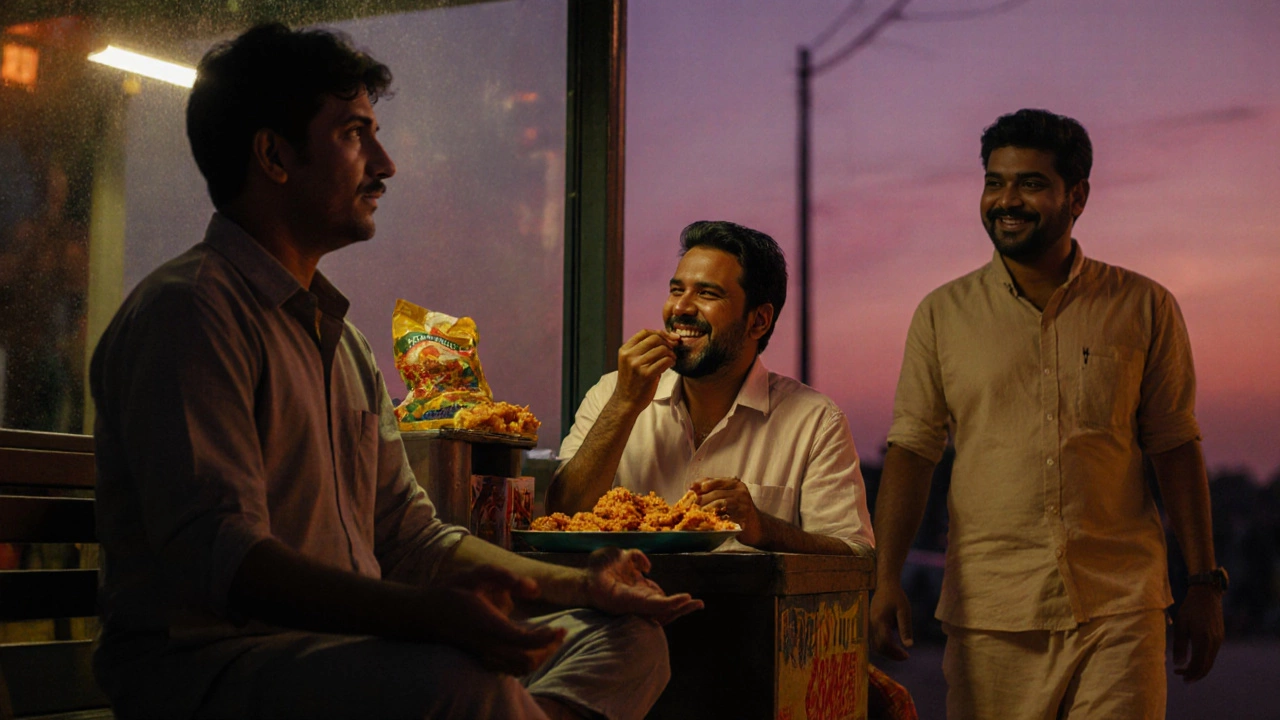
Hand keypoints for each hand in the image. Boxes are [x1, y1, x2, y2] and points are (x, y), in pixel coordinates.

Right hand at [427, 565, 566, 675]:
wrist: (423, 614)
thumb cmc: (451, 591)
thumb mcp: (476, 574)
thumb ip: (505, 576)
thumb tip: (534, 589)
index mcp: (488, 625)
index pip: (525, 642)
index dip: (547, 638)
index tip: (560, 627)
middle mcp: (487, 645)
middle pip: (528, 660)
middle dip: (548, 649)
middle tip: (560, 632)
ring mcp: (483, 655)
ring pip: (519, 669)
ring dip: (539, 657)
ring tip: (551, 639)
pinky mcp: (481, 659)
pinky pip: (509, 669)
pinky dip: (526, 661)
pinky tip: (531, 646)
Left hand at [584, 546, 702, 624]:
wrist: (585, 577)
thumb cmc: (600, 569)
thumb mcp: (623, 555)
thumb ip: (637, 557)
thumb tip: (648, 568)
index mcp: (641, 590)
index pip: (662, 598)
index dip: (676, 600)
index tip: (692, 598)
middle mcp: (641, 600)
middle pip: (667, 609)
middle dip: (684, 608)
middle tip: (700, 604)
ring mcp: (639, 605)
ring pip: (664, 612)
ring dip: (680, 608)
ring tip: (694, 603)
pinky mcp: (636, 606)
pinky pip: (656, 607)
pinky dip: (670, 604)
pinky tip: (682, 600)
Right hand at [612, 329, 677, 412]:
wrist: (626, 402)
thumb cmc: (633, 381)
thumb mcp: (631, 361)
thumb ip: (644, 349)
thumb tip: (669, 338)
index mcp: (625, 350)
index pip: (645, 332)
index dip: (660, 333)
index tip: (671, 338)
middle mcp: (629, 355)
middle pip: (655, 339)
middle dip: (668, 342)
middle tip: (673, 349)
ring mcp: (637, 365)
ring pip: (662, 349)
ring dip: (671, 353)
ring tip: (671, 359)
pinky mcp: (647, 375)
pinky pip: (665, 361)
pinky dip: (671, 361)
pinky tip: (671, 365)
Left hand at [692, 477, 762, 545]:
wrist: (756, 526)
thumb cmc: (737, 510)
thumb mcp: (727, 496)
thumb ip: (713, 490)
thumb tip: (692, 487)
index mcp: (736, 484)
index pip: (717, 481)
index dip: (703, 484)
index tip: (691, 488)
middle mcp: (741, 492)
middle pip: (718, 493)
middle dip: (703, 498)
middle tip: (693, 504)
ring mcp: (743, 504)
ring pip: (722, 503)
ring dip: (707, 508)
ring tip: (699, 512)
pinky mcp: (743, 517)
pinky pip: (726, 516)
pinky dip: (716, 517)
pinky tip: (709, 520)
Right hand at [869, 581, 913, 660]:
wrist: (885, 585)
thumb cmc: (896, 597)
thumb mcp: (904, 611)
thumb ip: (905, 629)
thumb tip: (909, 646)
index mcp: (880, 621)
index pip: (885, 643)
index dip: (895, 653)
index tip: (907, 655)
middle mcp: (872, 624)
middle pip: (879, 647)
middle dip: (892, 655)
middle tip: (905, 656)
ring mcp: (870, 625)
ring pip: (875, 645)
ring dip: (887, 652)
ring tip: (900, 653)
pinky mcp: (871, 624)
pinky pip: (874, 640)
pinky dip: (884, 646)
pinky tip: (894, 645)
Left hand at [1171, 585, 1223, 681]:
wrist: (1207, 595)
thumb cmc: (1189, 608)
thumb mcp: (1180, 625)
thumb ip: (1179, 645)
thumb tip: (1178, 664)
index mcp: (1203, 639)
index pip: (1198, 664)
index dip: (1189, 673)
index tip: (1180, 676)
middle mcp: (1214, 642)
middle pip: (1206, 666)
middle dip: (1195, 674)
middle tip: (1182, 677)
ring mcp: (1219, 640)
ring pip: (1210, 661)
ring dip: (1199, 668)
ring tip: (1186, 670)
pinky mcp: (1220, 637)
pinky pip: (1212, 654)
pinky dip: (1204, 660)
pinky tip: (1194, 659)